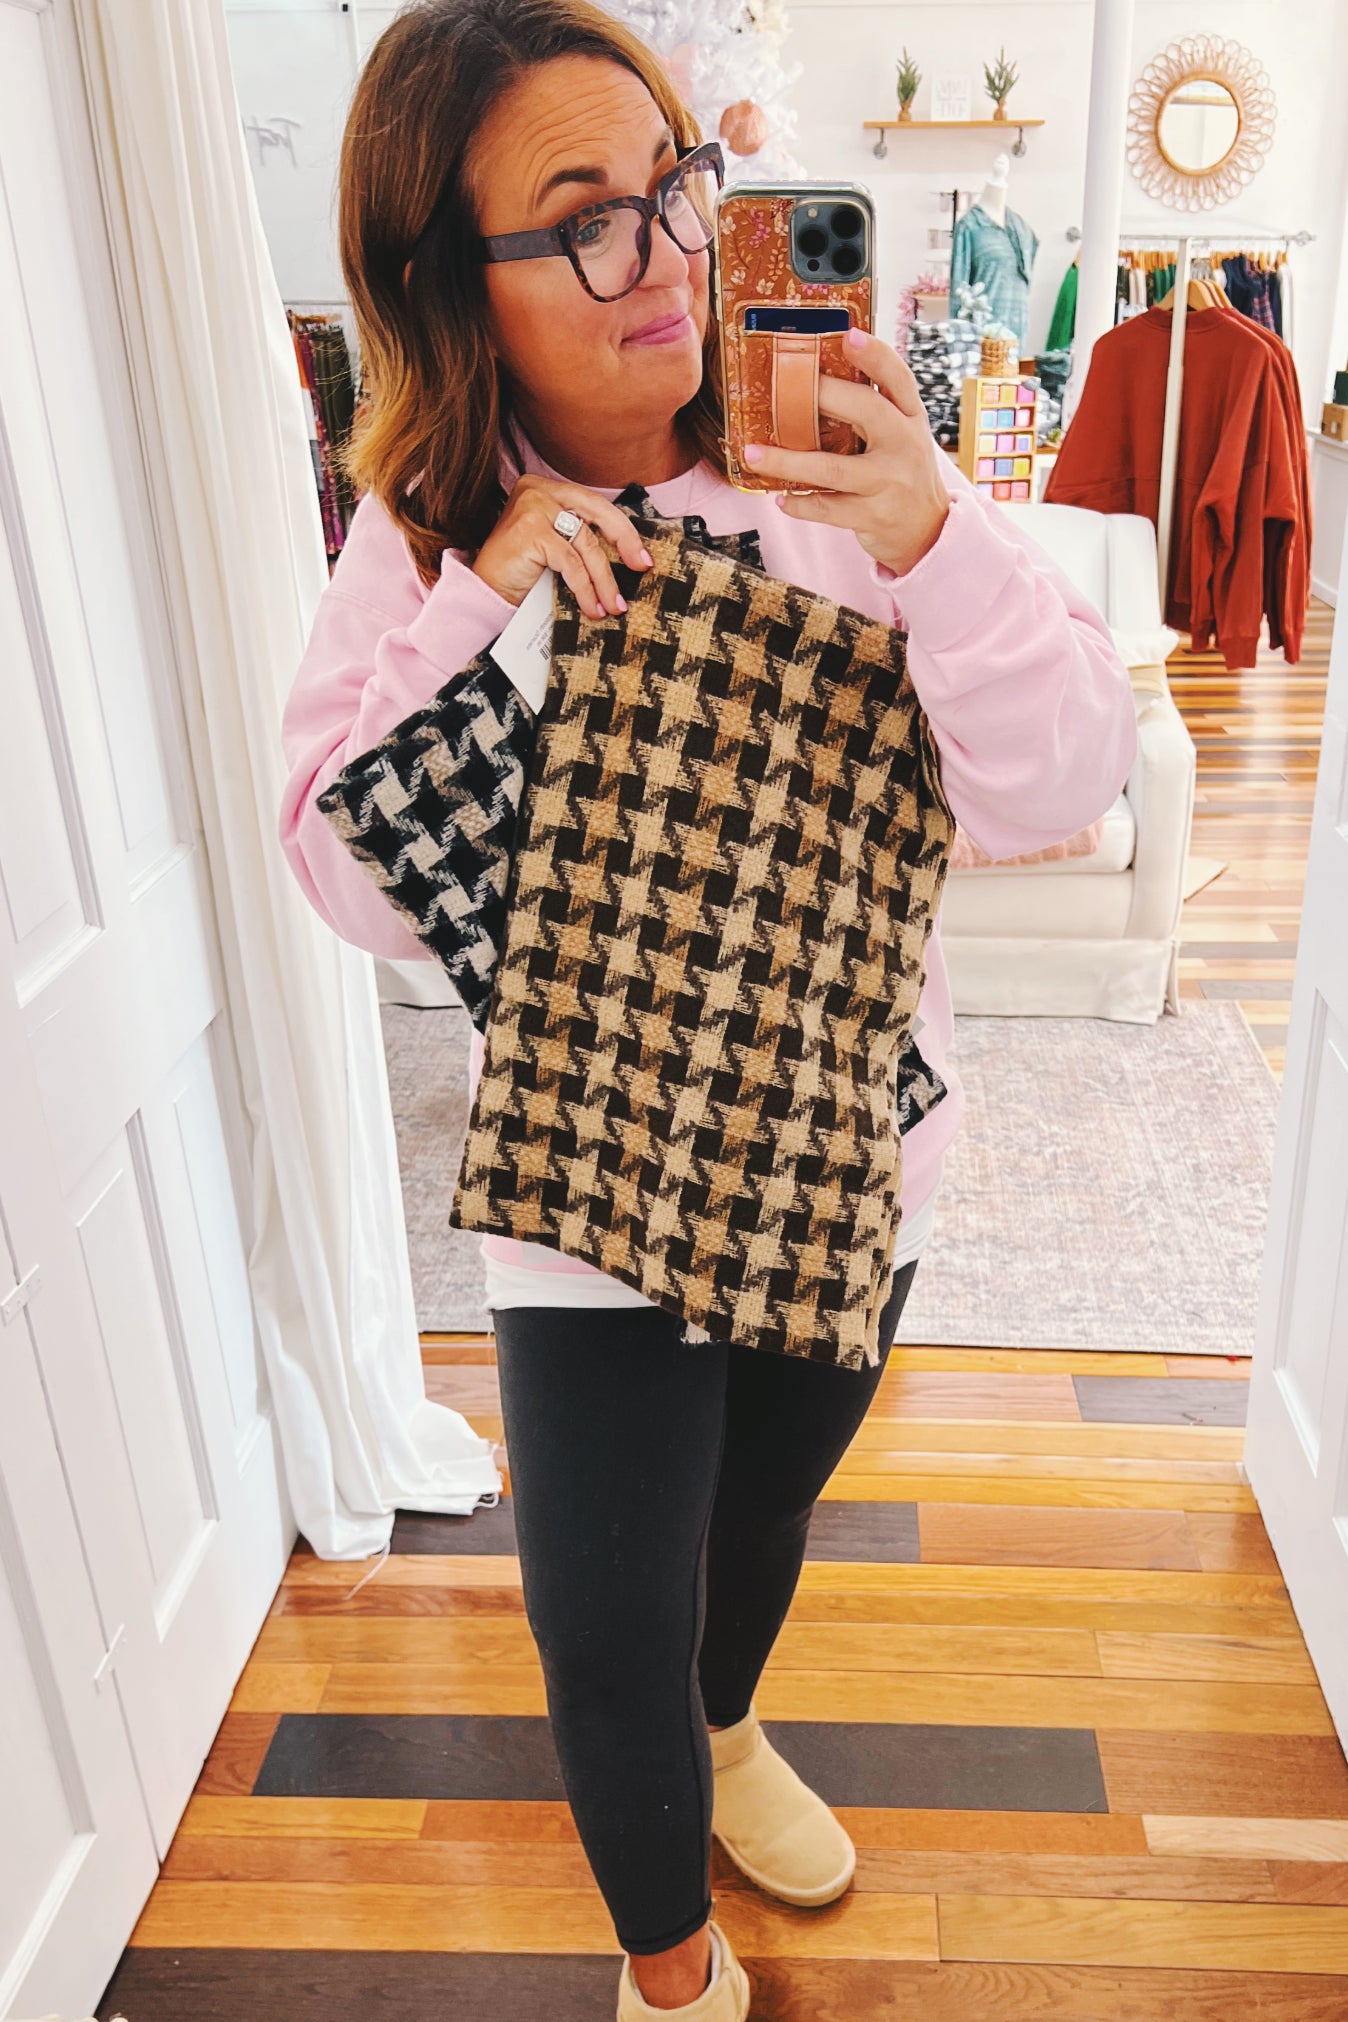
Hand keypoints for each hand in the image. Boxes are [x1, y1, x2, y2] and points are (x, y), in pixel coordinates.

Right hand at [471, 474, 653, 618]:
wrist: (485, 593)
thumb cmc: (521, 573)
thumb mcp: (557, 548)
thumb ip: (581, 539)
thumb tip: (629, 555)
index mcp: (547, 489)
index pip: (595, 505)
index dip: (622, 530)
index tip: (642, 556)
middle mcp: (539, 490)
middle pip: (596, 512)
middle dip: (624, 541)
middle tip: (640, 567)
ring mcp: (533, 507)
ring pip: (586, 543)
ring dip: (603, 579)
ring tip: (613, 605)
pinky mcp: (530, 531)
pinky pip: (571, 562)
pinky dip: (586, 588)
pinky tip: (592, 607)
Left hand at [741, 327, 950, 577]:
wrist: (927, 530)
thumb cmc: (901, 473)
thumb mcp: (901, 435)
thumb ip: (873, 410)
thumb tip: (815, 379)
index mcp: (911, 418)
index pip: (898, 379)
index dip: (875, 355)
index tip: (849, 335)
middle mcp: (905, 445)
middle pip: (865, 411)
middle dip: (824, 396)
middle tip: (783, 390)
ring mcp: (889, 483)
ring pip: (833, 469)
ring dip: (788, 461)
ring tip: (754, 454)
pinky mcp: (873, 516)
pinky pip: (828, 509)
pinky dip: (800, 503)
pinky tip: (781, 497)